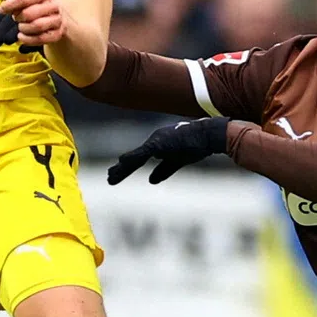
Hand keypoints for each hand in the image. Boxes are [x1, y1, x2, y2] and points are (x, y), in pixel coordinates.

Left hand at [0, 0, 65, 56]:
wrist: (56, 15)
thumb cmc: (36, 3)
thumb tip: (5, 7)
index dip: (10, 5)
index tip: (2, 10)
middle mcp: (53, 5)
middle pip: (29, 13)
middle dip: (18, 17)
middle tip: (16, 18)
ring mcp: (57, 20)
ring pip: (37, 26)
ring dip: (23, 28)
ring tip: (21, 26)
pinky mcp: (57, 33)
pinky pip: (41, 39)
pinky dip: (27, 39)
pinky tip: (21, 36)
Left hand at [107, 117, 229, 184]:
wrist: (207, 135)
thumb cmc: (196, 145)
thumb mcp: (178, 161)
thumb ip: (164, 169)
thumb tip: (151, 180)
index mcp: (157, 145)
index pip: (139, 158)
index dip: (127, 167)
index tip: (116, 174)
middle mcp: (154, 142)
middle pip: (135, 158)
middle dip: (122, 170)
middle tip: (109, 178)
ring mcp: (156, 142)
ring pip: (136, 157)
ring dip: (123, 169)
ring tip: (111, 177)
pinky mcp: (160, 143)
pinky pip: (143, 153)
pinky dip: (132, 158)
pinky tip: (121, 162)